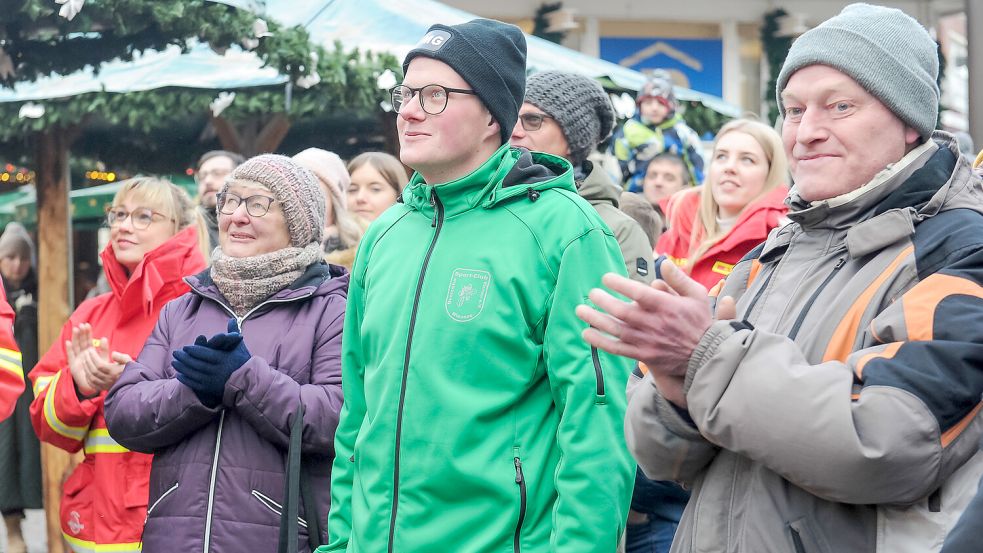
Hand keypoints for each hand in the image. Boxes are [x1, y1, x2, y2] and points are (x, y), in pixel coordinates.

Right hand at [65, 323, 99, 396]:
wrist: (94, 384)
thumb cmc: (100, 372)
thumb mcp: (103, 359)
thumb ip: (104, 349)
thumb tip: (104, 338)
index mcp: (90, 352)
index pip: (88, 340)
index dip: (87, 333)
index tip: (87, 325)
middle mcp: (82, 354)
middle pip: (81, 341)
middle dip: (81, 333)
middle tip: (82, 324)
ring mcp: (77, 359)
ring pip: (76, 346)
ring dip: (75, 338)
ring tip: (76, 329)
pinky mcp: (73, 365)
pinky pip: (70, 356)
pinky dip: (69, 349)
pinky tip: (68, 342)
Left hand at [87, 350, 131, 391]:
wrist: (132, 383)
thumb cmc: (130, 370)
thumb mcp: (128, 361)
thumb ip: (121, 357)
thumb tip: (113, 353)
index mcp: (114, 372)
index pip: (99, 364)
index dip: (93, 357)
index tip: (90, 350)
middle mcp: (108, 379)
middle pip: (94, 370)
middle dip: (88, 361)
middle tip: (86, 353)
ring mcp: (105, 385)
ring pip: (91, 377)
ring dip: (86, 368)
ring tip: (85, 360)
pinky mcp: (103, 388)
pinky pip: (92, 384)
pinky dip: (87, 377)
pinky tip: (87, 371)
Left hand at [172, 319, 249, 406]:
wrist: (249, 383)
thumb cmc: (245, 363)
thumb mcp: (240, 347)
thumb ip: (233, 333)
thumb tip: (231, 318)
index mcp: (223, 359)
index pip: (204, 354)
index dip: (193, 350)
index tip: (185, 347)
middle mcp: (217, 371)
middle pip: (196, 363)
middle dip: (184, 358)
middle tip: (175, 353)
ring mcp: (213, 381)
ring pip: (194, 374)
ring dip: (182, 368)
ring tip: (174, 363)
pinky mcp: (210, 390)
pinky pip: (195, 384)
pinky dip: (186, 379)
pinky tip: (180, 375)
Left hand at [576, 260, 735, 405]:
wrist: (705, 356)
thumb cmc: (700, 322)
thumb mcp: (697, 295)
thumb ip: (678, 279)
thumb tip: (663, 262)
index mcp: (666, 306)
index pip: (638, 293)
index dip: (619, 284)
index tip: (606, 278)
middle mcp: (654, 324)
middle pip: (622, 311)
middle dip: (603, 301)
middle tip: (591, 293)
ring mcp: (646, 341)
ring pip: (616, 330)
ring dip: (595, 320)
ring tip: (580, 310)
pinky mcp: (642, 355)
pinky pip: (617, 348)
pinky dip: (600, 342)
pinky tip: (586, 334)